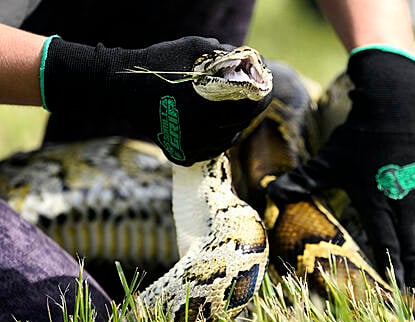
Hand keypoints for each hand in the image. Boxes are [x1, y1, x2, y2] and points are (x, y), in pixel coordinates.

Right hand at [41, 36, 270, 164]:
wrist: (120, 88)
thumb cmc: (157, 64)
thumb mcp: (193, 48)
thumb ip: (224, 53)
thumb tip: (248, 58)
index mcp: (208, 105)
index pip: (251, 106)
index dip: (263, 96)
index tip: (266, 88)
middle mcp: (201, 131)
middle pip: (241, 124)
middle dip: (249, 110)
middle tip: (252, 99)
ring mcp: (190, 146)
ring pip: (227, 139)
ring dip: (234, 125)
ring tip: (232, 111)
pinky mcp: (180, 153)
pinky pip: (209, 150)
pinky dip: (215, 139)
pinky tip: (214, 126)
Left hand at [267, 49, 414, 293]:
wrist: (391, 108)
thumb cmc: (356, 138)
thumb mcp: (327, 160)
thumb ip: (302, 180)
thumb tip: (269, 192)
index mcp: (375, 200)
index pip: (386, 242)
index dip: (392, 268)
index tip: (396, 291)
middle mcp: (404, 202)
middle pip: (412, 248)